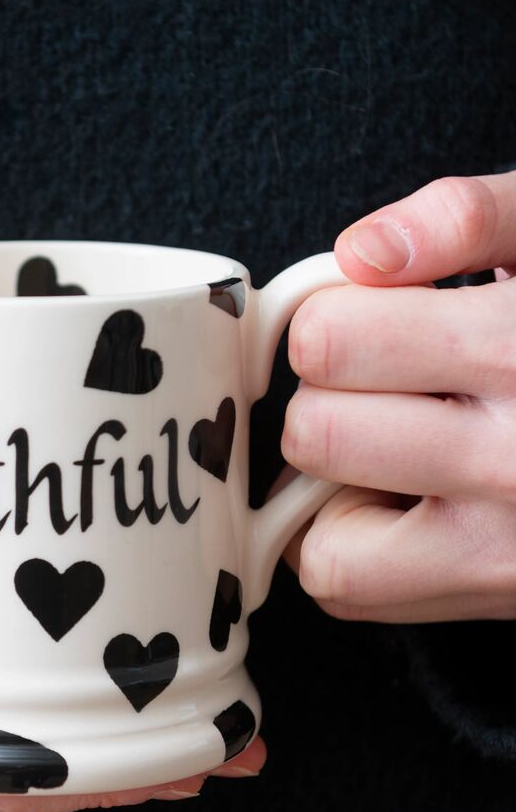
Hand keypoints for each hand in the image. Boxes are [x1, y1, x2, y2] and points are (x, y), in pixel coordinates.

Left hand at [279, 170, 515, 623]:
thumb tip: (363, 253)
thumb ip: (468, 216)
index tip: (374, 315)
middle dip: (333, 397)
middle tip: (394, 381)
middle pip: (316, 432)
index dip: (333, 315)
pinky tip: (408, 498)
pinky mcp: (504, 594)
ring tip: (402, 441)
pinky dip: (352, 547)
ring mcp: (511, 548)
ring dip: (336, 484)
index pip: (329, 340)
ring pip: (322, 535)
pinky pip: (352, 588)